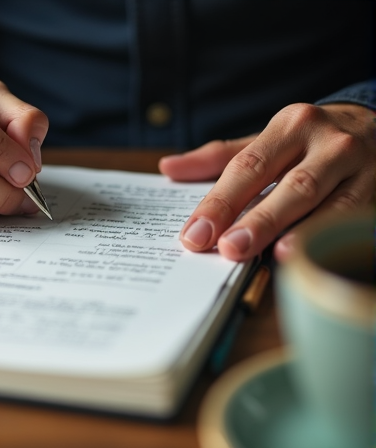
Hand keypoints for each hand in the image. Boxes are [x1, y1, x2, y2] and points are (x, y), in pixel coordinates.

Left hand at [159, 102, 375, 261]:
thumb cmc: (308, 141)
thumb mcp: (266, 140)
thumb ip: (218, 158)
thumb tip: (168, 167)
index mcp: (290, 126)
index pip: (248, 167)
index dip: (220, 202)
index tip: (194, 233)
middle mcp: (327, 143)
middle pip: (290, 186)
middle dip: (257, 220)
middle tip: (227, 248)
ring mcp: (361, 167)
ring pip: (329, 203)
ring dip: (297, 231)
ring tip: (268, 254)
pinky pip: (353, 217)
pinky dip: (330, 236)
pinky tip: (308, 252)